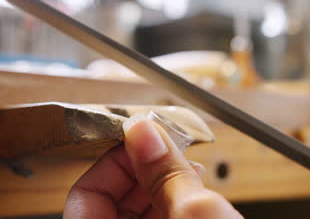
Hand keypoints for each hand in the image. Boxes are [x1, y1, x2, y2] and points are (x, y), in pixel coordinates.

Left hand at [64, 118, 242, 218]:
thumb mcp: (196, 213)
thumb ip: (168, 171)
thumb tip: (144, 128)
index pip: (85, 194)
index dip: (114, 159)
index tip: (143, 138)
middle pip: (112, 197)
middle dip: (143, 166)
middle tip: (169, 147)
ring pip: (137, 207)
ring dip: (162, 180)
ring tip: (188, 165)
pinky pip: (158, 216)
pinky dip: (173, 198)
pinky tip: (194, 185)